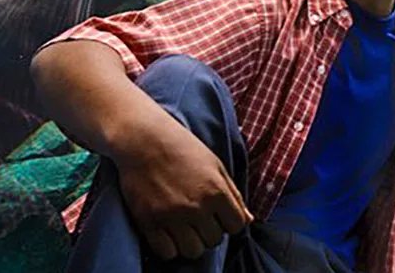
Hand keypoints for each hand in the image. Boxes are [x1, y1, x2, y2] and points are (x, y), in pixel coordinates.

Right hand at [115, 122, 253, 260]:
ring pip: (193, 251)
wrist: (145, 140)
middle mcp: (196, 207)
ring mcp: (171, 216)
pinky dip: (170, 247)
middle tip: (200, 219)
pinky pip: (166, 253)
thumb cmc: (184, 149)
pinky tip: (169, 232)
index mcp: (217, 191)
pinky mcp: (149, 222)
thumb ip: (233, 195)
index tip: (220, 215)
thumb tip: (249, 219)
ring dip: (192, 242)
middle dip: (210, 232)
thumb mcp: (216, 166)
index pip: (236, 226)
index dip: (230, 222)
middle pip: (214, 241)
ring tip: (185, 227)